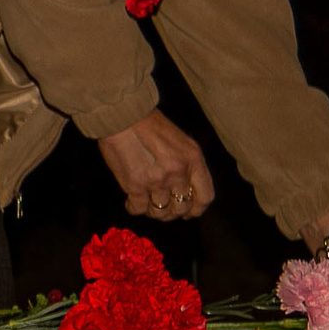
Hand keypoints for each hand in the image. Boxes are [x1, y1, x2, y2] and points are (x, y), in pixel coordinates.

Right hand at [97, 109, 214, 220]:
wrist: (123, 116)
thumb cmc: (149, 125)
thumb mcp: (180, 141)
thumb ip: (187, 165)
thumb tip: (185, 192)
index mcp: (193, 159)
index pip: (205, 196)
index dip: (197, 209)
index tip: (188, 213)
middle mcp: (178, 172)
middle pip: (182, 208)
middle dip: (172, 212)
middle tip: (162, 208)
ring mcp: (157, 180)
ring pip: (160, 212)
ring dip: (152, 210)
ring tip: (145, 201)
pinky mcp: (136, 186)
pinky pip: (138, 209)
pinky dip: (134, 208)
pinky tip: (131, 201)